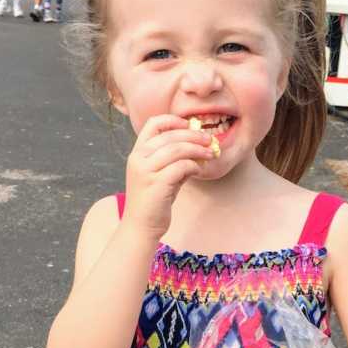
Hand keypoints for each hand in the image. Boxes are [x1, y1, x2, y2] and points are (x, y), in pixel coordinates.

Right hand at [123, 114, 215, 239]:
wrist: (141, 226)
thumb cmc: (154, 201)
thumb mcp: (163, 175)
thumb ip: (176, 160)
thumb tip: (199, 147)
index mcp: (137, 152)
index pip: (153, 124)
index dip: (173, 120)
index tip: (190, 125)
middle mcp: (139, 158)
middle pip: (170, 135)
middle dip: (194, 135)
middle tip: (210, 140)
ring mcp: (146, 171)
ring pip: (177, 149)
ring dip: (197, 149)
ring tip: (210, 153)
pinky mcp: (156, 184)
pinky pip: (181, 166)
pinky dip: (194, 165)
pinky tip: (199, 170)